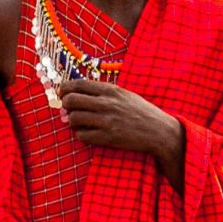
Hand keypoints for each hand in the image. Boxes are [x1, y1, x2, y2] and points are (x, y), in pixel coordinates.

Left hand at [58, 80, 184, 178]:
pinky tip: (87, 134)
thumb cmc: (142, 112)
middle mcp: (107, 103)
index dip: (65, 88)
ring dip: (72, 121)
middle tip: (68, 109)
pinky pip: (82, 135)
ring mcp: (107, 121)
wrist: (159, 131)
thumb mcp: (125, 95)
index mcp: (111, 90)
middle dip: (65, 104)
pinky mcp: (108, 137)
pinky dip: (81, 135)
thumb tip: (82, 93)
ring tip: (78, 123)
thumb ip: (105, 92)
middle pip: (72, 100)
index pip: (78, 84)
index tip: (63, 93)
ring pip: (74, 118)